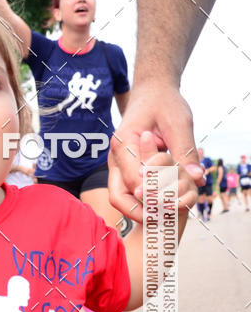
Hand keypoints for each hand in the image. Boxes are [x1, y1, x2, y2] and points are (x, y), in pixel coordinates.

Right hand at [109, 82, 203, 222]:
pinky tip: (164, 205)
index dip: (152, 196)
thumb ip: (185, 151)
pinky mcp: (123, 169)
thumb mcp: (179, 123)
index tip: (174, 205)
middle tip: (167, 220)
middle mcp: (115, 156)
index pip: (133, 179)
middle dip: (141, 212)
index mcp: (124, 142)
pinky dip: (144, 202)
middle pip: (119, 196)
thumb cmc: (164, 103)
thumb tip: (197, 179)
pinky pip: (128, 192)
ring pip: (121, 197)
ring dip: (142, 209)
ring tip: (166, 216)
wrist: (152, 92)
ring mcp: (117, 165)